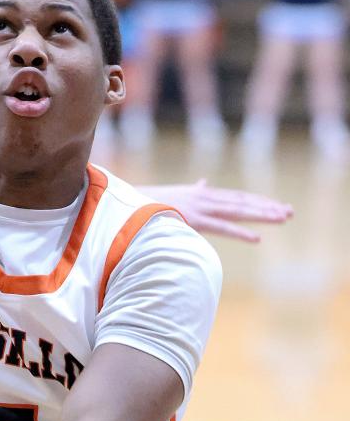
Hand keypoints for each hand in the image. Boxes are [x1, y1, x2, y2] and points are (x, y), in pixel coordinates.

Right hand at [149, 178, 292, 242]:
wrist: (131, 205)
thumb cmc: (152, 202)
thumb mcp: (179, 193)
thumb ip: (195, 189)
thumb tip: (203, 182)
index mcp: (204, 193)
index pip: (237, 198)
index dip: (258, 201)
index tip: (277, 206)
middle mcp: (206, 197)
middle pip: (243, 203)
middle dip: (267, 207)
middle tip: (289, 212)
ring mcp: (201, 207)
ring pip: (238, 212)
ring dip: (261, 215)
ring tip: (281, 219)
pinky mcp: (194, 219)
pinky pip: (222, 227)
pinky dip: (240, 232)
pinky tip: (256, 238)